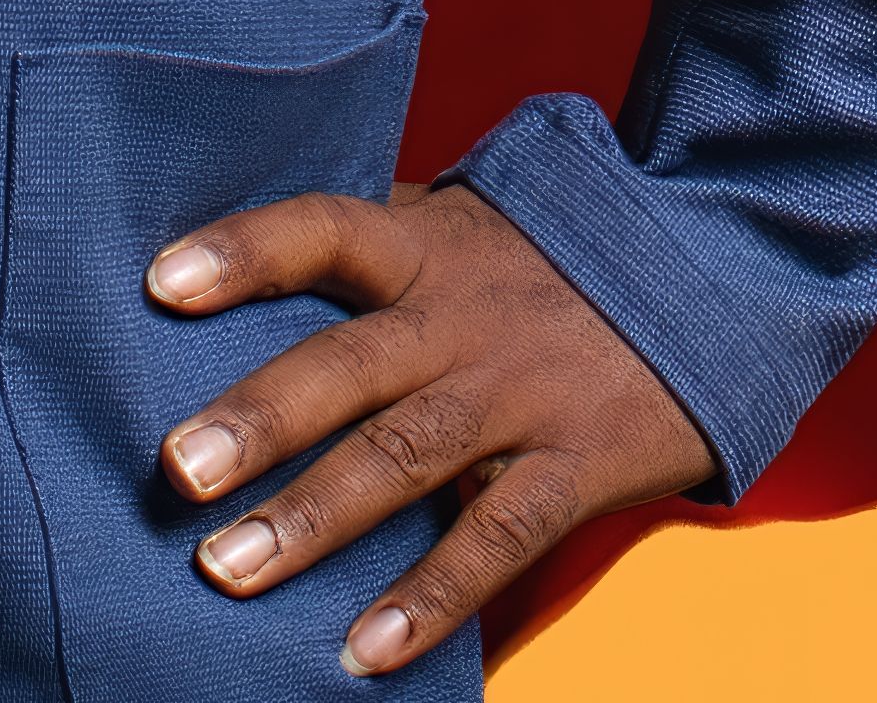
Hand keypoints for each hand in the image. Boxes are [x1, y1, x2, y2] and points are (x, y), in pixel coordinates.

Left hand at [145, 180, 711, 676]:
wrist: (716, 272)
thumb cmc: (548, 261)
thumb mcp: (463, 226)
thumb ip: (372, 248)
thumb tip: (238, 272)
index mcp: (426, 248)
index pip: (324, 230)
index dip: (244, 253)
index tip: (159, 284)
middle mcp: (463, 317)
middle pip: (348, 364)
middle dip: (259, 420)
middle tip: (176, 472)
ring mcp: (521, 393)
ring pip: (405, 456)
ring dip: (312, 518)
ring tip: (227, 570)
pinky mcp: (577, 462)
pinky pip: (496, 537)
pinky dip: (429, 598)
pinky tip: (363, 650)